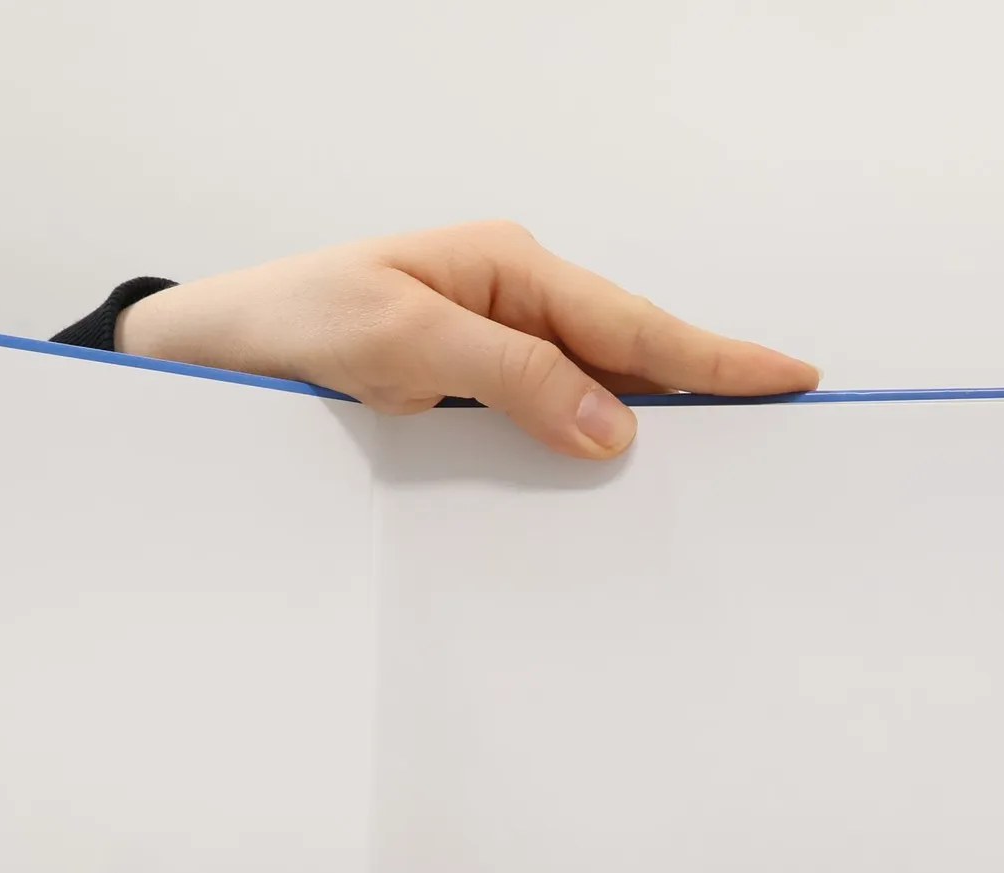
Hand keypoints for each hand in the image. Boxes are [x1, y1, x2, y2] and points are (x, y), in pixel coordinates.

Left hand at [115, 220, 817, 459]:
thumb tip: (609, 426)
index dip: (712, 358)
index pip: (630, 323)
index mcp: (506, 268)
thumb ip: (510, 378)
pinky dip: (586, 440)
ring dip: (648, 423)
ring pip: (592, 387)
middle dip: (703, 391)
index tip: (788, 379)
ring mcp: (491, 340)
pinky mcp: (466, 382)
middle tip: (778, 432)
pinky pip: (547, 411)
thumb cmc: (295, 324)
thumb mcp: (402, 347)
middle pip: (628, 353)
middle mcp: (510, 299)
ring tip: (719, 462)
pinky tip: (613, 473)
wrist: (216, 347)